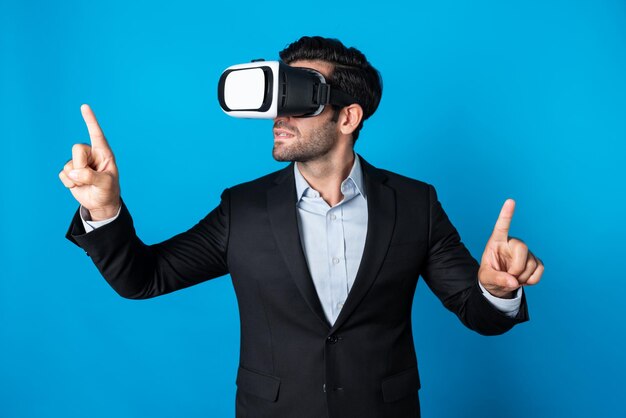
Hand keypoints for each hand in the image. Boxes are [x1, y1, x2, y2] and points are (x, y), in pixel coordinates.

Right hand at [59, 104, 120, 220]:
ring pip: (68, 164)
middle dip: (81, 165)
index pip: (96, 134)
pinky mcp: (70, 171)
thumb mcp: (105, 184)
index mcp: (104, 153)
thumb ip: (91, 176)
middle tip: (91, 177)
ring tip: (87, 183)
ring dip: (76, 178)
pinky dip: (70, 183)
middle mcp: (91, 155)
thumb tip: (73, 171)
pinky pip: (63, 174)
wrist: (101, 203)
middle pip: (77, 149)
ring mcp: (79, 163)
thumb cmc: (108, 191)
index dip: (90, 120)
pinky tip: (79, 186)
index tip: (84, 106)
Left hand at [478, 199, 543, 297]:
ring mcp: (525, 252)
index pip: (501, 226)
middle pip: (522, 248)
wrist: (499, 285)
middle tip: (510, 277)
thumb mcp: (486, 278)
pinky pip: (539, 269)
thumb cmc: (489, 276)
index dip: (506, 214)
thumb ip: (497, 279)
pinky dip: (532, 279)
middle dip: (517, 267)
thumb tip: (513, 282)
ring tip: (512, 278)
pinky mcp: (535, 260)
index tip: (510, 201)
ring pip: (531, 263)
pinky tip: (523, 279)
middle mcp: (512, 243)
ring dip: (522, 277)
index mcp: (496, 242)